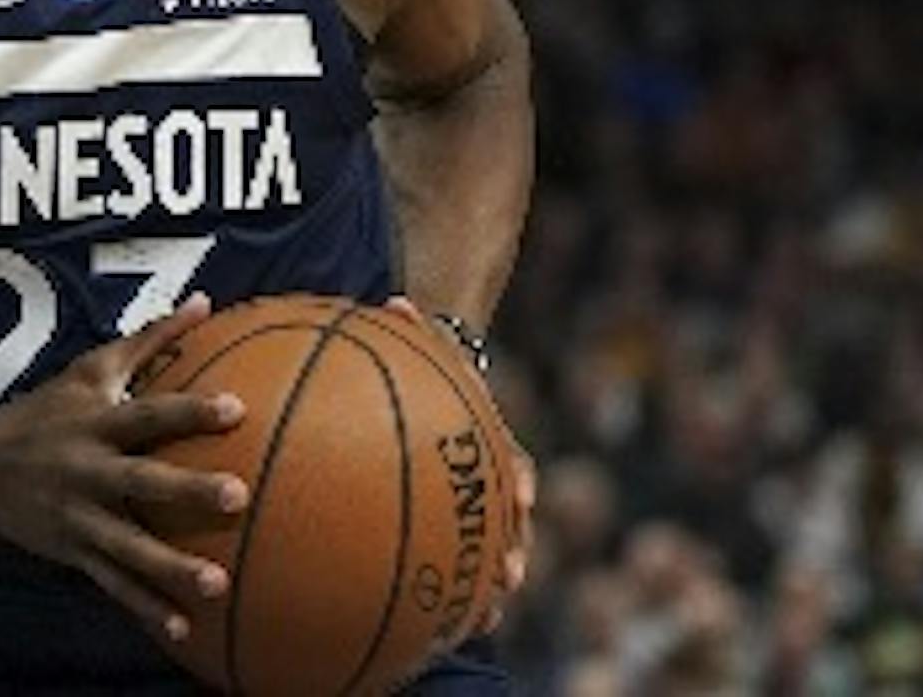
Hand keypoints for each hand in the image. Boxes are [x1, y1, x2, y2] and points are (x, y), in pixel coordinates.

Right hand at [0, 299, 248, 648]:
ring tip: (218, 584)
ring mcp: (80, 516)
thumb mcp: (90, 368)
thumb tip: (205, 303)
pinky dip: (146, 608)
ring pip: (130, 546)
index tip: (236, 408)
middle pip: (143, 480)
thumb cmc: (46, 409)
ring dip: (172, 567)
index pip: (149, 412)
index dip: (189, 410)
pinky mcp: (73, 552)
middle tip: (239, 496)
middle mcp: (89, 469)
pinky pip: (113, 584)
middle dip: (188, 489)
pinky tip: (182, 629)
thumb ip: (151, 340)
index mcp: (96, 422)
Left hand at [386, 298, 535, 631]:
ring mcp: (484, 487)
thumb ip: (413, 325)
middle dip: (513, 544)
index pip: (513, 455)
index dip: (520, 476)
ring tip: (490, 616)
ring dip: (496, 575)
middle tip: (510, 576)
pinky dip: (464, 581)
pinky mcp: (465, 506)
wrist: (446, 360)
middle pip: (512, 512)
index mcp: (488, 430)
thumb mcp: (426, 338)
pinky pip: (468, 549)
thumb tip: (395, 303)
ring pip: (498, 541)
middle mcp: (494, 464)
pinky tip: (451, 619)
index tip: (526, 499)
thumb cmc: (427, 352)